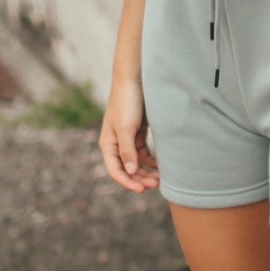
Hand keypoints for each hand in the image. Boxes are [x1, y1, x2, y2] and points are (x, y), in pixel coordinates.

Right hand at [99, 77, 160, 193]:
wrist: (135, 80)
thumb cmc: (126, 103)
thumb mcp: (126, 128)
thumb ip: (127, 151)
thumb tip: (130, 172)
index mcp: (108, 144)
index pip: (116, 171)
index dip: (128, 182)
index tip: (142, 190)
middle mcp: (117, 144)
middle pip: (128, 169)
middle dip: (141, 178)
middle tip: (156, 185)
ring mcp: (128, 139)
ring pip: (137, 163)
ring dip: (147, 172)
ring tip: (161, 179)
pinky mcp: (138, 134)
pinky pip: (144, 154)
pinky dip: (152, 161)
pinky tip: (162, 166)